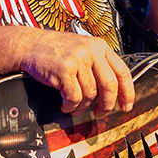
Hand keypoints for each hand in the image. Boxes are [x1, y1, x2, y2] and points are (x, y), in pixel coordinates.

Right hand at [19, 29, 134, 116]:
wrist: (30, 44)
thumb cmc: (55, 50)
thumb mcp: (82, 50)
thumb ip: (98, 65)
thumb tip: (112, 93)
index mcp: (100, 46)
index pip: (122, 71)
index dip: (127, 92)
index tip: (126, 106)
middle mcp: (91, 51)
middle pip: (109, 86)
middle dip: (106, 105)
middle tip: (100, 113)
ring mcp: (78, 59)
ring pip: (90, 94)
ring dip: (82, 107)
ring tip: (74, 107)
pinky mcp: (64, 70)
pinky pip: (74, 97)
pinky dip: (70, 106)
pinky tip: (65, 104)